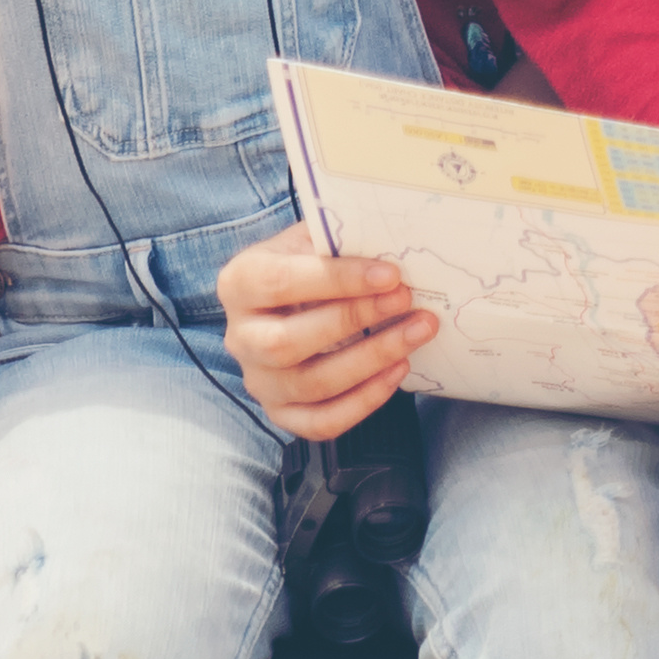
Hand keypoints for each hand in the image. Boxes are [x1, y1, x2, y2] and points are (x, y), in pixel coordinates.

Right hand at [222, 227, 432, 439]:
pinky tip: (400, 370)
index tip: (391, 274)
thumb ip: (339, 239)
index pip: (279, 283)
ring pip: (311, 384)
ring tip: (419, 331)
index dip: (337, 280)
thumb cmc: (310, 266)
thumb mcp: (314, 241)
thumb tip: (390, 237)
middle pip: (288, 343)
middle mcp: (240, 337)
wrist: (293, 302)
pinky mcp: (282, 412)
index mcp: (240, 284)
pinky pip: (322, 421)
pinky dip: (365, 401)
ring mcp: (259, 380)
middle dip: (355, 321)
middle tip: (407, 300)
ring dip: (373, 359)